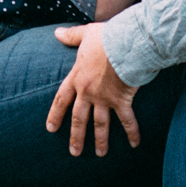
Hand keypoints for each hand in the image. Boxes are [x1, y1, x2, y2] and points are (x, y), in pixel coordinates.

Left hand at [47, 23, 139, 157]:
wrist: (125, 43)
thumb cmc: (106, 37)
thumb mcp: (85, 34)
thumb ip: (71, 36)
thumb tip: (57, 32)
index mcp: (77, 77)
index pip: (61, 99)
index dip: (55, 114)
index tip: (51, 129)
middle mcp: (88, 92)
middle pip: (79, 118)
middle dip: (76, 136)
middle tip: (74, 152)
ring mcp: (104, 98)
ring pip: (100, 124)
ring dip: (100, 141)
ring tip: (100, 154)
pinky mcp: (121, 100)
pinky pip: (127, 120)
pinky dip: (132, 133)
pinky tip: (134, 144)